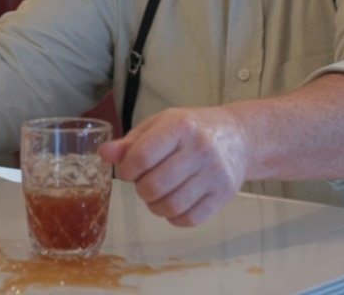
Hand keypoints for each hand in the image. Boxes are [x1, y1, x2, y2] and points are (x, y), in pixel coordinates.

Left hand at [99, 107, 248, 226]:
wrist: (239, 136)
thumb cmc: (193, 128)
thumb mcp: (161, 124)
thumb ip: (131, 141)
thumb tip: (104, 154)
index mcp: (181, 126)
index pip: (142, 156)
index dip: (127, 169)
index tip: (130, 169)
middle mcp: (200, 149)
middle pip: (154, 186)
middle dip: (141, 189)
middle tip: (145, 181)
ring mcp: (215, 173)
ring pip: (170, 206)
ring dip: (155, 206)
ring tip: (158, 193)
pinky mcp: (224, 194)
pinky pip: (189, 219)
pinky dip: (174, 217)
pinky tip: (175, 202)